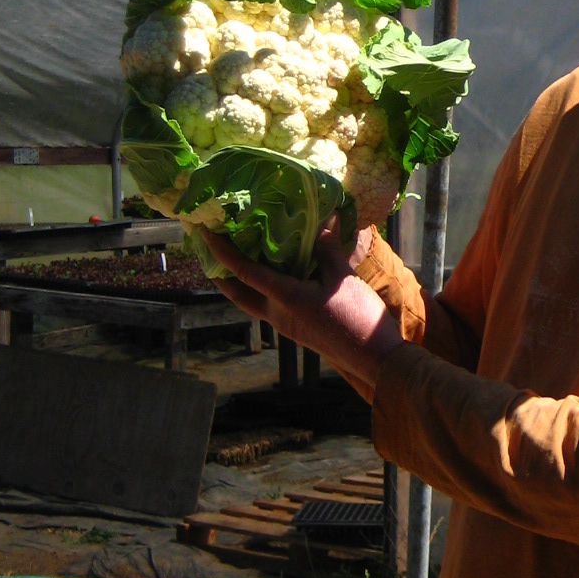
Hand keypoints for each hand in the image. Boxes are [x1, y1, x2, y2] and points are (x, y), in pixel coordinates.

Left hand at [199, 221, 403, 398]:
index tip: (205, 233)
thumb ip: (327, 249)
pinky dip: (262, 289)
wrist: (373, 357)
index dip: (222, 251)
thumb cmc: (357, 316)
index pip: (243, 271)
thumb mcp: (342, 277)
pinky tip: (274, 276)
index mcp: (284, 297)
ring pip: (252, 302)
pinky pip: (270, 306)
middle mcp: (277, 314)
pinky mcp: (298, 329)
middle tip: (210, 253)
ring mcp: (286, 325)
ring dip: (240, 284)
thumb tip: (323, 220)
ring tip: (236, 261)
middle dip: (220, 275)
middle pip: (237, 294)